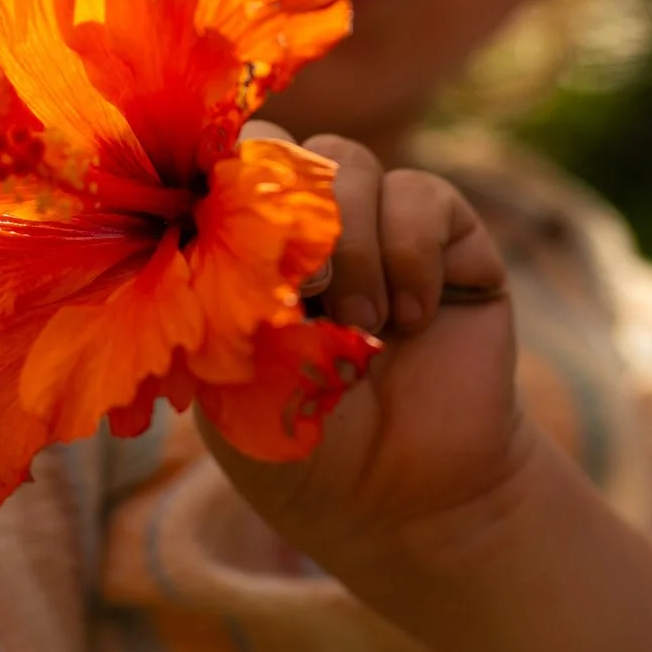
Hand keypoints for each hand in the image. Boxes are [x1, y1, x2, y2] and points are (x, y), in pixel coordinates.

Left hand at [202, 129, 533, 595]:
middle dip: (288, 208)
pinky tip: (410, 322)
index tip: (231, 233)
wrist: (406, 502)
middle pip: (283, 148)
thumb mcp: (234, 382)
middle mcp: (310, 231)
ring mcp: (381, 232)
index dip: (224, 181)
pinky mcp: (451, 243)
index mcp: (245, 255)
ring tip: (363, 329)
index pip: (221, 171)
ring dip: (352, 246)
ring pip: (349, 163)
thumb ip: (212, 300)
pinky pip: (422, 195)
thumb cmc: (306, 452)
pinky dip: (411, 256)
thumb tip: (200, 213)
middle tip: (302, 287)